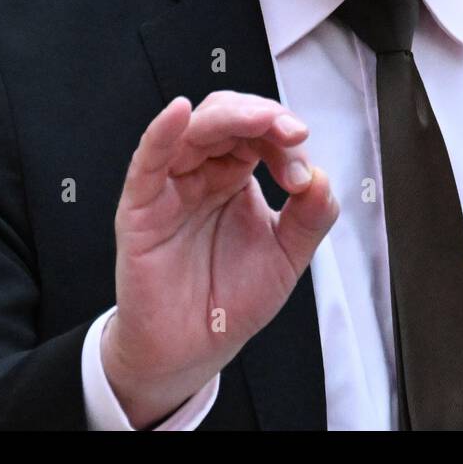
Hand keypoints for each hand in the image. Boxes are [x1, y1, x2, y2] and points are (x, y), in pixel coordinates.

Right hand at [101, 91, 338, 427]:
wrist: (192, 350)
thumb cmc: (230, 300)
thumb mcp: (287, 257)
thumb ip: (310, 217)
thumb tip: (321, 176)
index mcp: (236, 177)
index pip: (258, 134)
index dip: (284, 142)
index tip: (302, 174)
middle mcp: (203, 173)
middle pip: (226, 117)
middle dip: (262, 117)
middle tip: (291, 135)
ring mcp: (171, 186)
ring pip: (193, 129)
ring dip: (229, 117)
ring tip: (260, 121)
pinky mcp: (141, 206)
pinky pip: (147, 160)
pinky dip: (162, 132)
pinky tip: (179, 113)